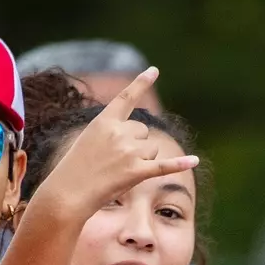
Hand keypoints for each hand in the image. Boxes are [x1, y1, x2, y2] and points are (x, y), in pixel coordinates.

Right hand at [32, 68, 199, 220]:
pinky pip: (164, 166)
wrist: (68, 193)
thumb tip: (142, 134)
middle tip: (114, 161)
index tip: (154, 70)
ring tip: (119, 172)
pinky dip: (181, 164)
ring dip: (141, 161)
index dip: (141, 83)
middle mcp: (118, 132)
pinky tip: (195, 161)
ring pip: (151, 150)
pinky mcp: (136, 172)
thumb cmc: (75, 170)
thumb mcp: (90, 140)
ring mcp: (128, 152)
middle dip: (135, 144)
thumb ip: (113, 131)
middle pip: (143, 132)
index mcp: (104, 121)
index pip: (126, 98)